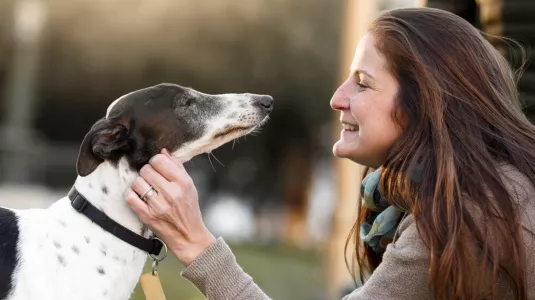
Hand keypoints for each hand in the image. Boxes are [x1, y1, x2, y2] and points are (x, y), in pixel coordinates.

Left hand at [125, 148, 215, 265]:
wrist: (188, 236)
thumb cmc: (189, 209)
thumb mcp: (190, 186)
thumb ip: (177, 167)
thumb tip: (164, 152)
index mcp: (182, 182)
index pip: (159, 160)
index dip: (156, 162)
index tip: (157, 168)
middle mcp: (171, 193)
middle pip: (146, 170)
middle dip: (147, 172)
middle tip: (152, 180)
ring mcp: (158, 205)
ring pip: (137, 182)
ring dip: (139, 184)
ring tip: (146, 189)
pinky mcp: (147, 216)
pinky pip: (130, 197)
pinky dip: (132, 195)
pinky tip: (138, 196)